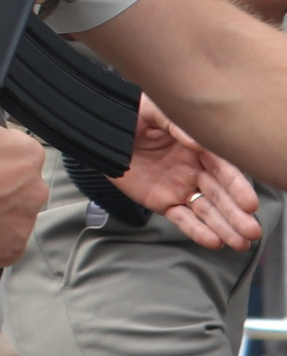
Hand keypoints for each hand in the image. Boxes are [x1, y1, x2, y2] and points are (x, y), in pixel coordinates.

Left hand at [114, 96, 260, 248]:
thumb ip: (177, 126)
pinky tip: (214, 241)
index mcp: (197, 148)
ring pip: (206, 211)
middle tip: (251, 231)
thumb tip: (197, 143)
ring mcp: (180, 188)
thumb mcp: (154, 112)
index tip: (249, 203)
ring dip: (224, 227)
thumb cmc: (131, 117)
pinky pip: (182, 219)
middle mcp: (194, 170)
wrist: (103, 133)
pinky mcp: (162, 202)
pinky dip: (197, 231)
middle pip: (220, 195)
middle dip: (236, 214)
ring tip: (240, 243)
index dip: (237, 187)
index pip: (223, 170)